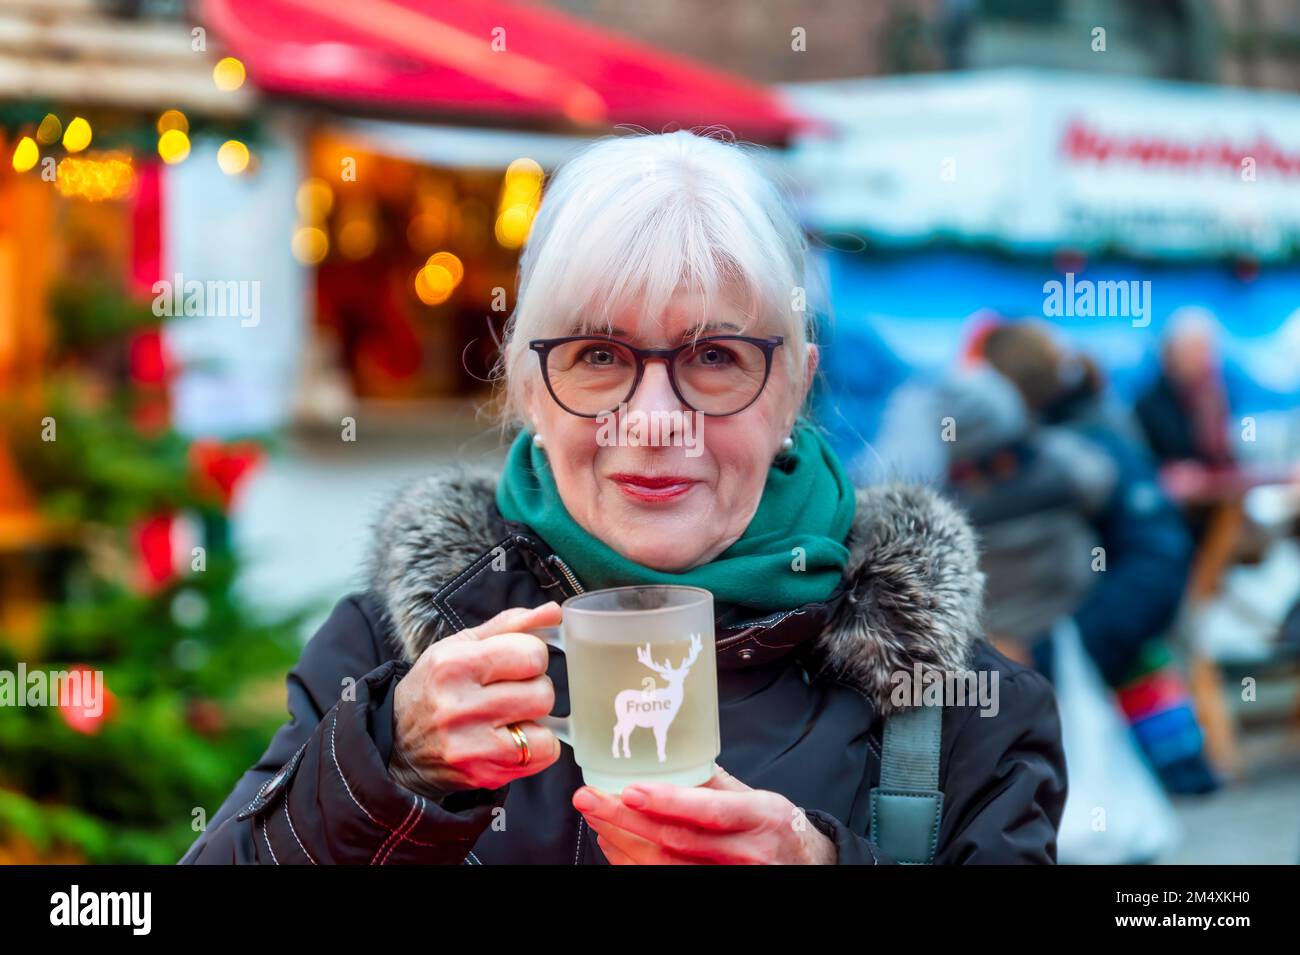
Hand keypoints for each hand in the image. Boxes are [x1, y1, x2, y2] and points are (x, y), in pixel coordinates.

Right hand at [391, 601, 562, 793]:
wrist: (398, 746)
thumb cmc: (434, 689)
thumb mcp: (458, 647)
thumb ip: (508, 625)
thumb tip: (553, 612)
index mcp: (453, 665)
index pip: (531, 654)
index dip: (532, 656)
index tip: (517, 662)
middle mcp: (458, 706)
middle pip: (542, 692)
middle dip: (535, 688)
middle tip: (513, 691)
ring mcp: (470, 746)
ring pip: (545, 727)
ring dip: (536, 719)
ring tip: (511, 716)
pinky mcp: (483, 774)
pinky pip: (543, 755)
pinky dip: (537, 746)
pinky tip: (512, 738)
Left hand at [573, 765, 837, 864]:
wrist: (804, 865)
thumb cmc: (775, 826)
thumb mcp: (756, 796)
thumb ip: (712, 781)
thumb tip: (663, 756)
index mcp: (760, 816)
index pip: (710, 811)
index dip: (667, 802)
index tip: (629, 790)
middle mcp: (746, 854)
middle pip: (676, 842)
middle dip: (625, 820)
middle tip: (588, 798)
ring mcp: (729, 879)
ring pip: (664, 866)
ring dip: (620, 840)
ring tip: (593, 815)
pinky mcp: (712, 890)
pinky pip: (663, 879)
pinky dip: (631, 861)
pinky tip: (612, 841)